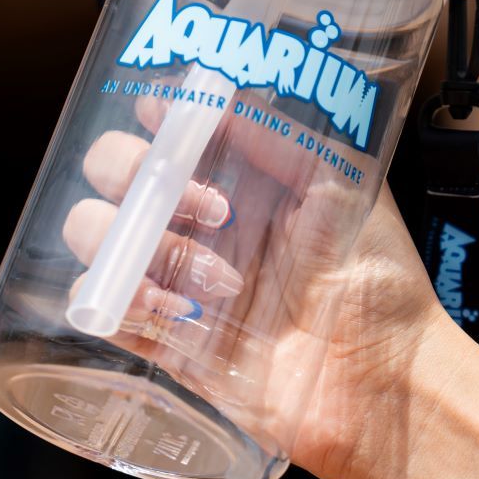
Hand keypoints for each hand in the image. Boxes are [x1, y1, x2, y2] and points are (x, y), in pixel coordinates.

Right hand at [58, 87, 449, 478]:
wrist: (385, 383)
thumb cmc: (379, 280)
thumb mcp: (341, 183)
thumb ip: (279, 134)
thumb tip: (216, 94)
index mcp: (240, 180)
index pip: (167, 131)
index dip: (153, 117)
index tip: (161, 114)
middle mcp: (199, 224)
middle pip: (111, 173)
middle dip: (134, 173)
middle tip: (207, 207)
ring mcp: (176, 279)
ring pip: (93, 234)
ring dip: (141, 242)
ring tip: (217, 278)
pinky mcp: (164, 339)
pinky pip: (100, 305)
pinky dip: (122, 298)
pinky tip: (183, 311)